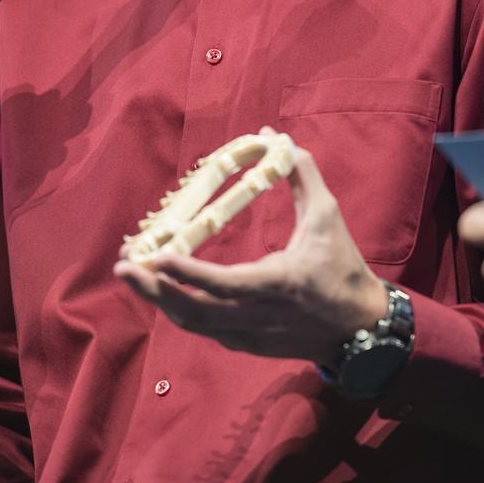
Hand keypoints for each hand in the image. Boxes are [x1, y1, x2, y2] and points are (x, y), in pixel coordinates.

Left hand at [114, 132, 387, 364]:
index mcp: (279, 283)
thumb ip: (302, 175)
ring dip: (158, 300)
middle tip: (123, 266)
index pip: (225, 284)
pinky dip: (178, 309)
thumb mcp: (326, 217)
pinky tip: (160, 289)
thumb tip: (274, 137)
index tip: (157, 257)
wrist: (360, 328)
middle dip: (154, 290)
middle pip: (194, 311)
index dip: (189, 274)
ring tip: (130, 273)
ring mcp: (250, 335)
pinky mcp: (246, 345)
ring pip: (193, 324)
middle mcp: (259, 316)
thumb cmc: (341, 266)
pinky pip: (203, 329)